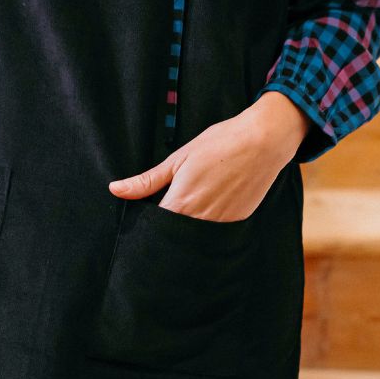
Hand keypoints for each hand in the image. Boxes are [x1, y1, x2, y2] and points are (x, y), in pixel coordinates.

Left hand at [108, 91, 311, 221]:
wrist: (263, 141)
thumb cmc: (220, 144)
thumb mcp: (178, 158)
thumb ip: (147, 180)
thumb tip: (116, 189)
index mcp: (181, 204)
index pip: (154, 229)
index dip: (147, 227)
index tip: (144, 220)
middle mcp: (200, 220)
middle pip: (174, 236)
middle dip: (167, 230)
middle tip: (168, 213)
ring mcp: (221, 224)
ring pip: (195, 237)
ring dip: (188, 228)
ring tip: (191, 207)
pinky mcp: (237, 222)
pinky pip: (215, 232)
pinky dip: (207, 225)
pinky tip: (210, 207)